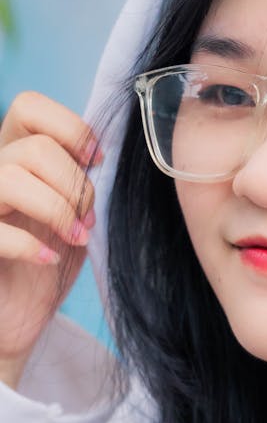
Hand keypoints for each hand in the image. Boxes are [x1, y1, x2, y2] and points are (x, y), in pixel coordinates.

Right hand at [0, 92, 100, 387]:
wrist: (18, 316)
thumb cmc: (48, 258)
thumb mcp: (74, 211)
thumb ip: (79, 178)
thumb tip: (97, 154)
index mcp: (14, 153)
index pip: (29, 106)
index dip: (71, 128)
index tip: (96, 162)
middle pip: (35, 147)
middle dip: (74, 184)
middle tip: (86, 220)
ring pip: (13, 175)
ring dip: (57, 209)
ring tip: (74, 238)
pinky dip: (30, 244)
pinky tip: (48, 259)